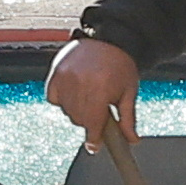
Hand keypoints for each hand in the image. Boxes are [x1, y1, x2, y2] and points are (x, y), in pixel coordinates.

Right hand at [47, 36, 141, 150]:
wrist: (108, 38)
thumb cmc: (121, 64)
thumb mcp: (129, 92)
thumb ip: (127, 118)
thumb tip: (131, 140)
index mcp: (100, 88)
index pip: (92, 124)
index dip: (94, 138)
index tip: (94, 146)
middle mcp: (80, 83)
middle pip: (79, 120)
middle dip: (90, 120)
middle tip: (99, 109)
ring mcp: (65, 77)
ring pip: (67, 111)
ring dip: (77, 111)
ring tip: (89, 96)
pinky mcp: (56, 73)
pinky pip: (54, 98)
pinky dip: (63, 99)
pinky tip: (75, 91)